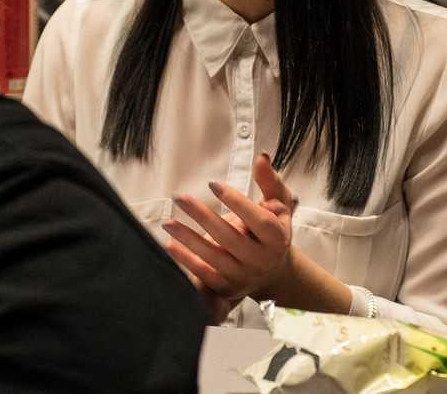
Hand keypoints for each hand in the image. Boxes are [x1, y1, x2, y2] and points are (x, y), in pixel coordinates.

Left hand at [162, 153, 296, 307]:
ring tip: (168, 221)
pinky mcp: (227, 288)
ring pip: (213, 257)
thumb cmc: (272, 230)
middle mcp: (262, 260)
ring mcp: (244, 276)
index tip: (213, 184)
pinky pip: (204, 274)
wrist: (273, 272)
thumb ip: (270, 182)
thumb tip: (261, 157)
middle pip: (230, 238)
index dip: (236, 201)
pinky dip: (186, 260)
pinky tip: (170, 244)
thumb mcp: (279, 204)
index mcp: (277, 238)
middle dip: (203, 216)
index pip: (258, 220)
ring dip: (188, 239)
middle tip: (180, 197)